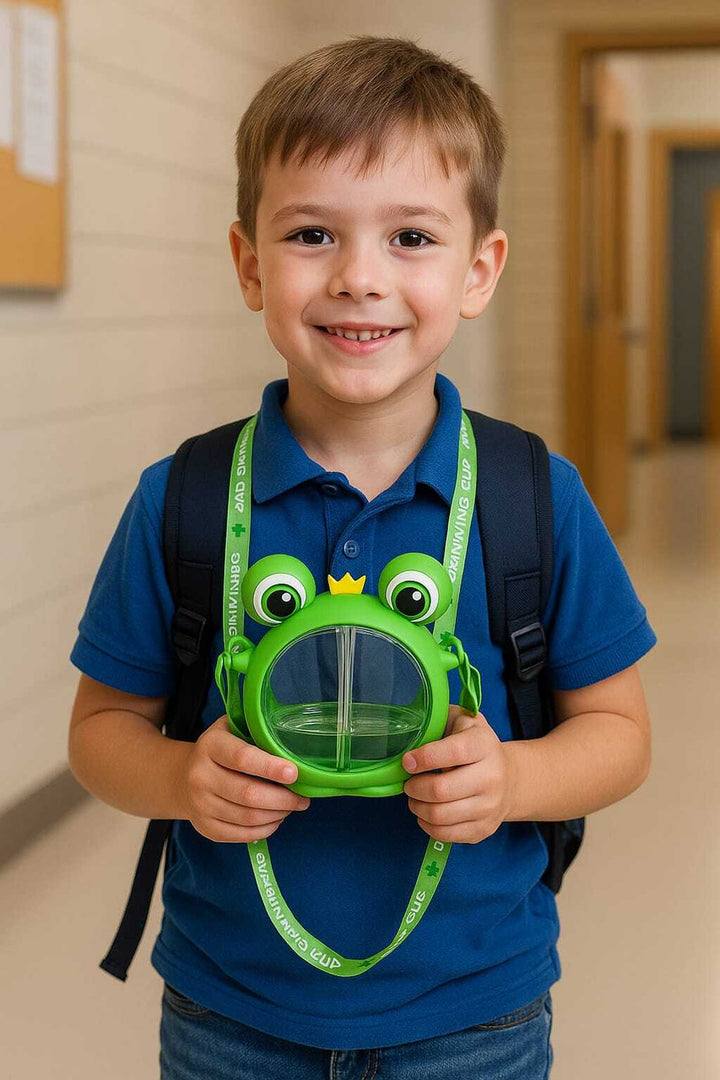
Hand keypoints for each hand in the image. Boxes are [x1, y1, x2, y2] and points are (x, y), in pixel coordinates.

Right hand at [177, 715, 310, 842]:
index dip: (270, 767)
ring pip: (248, 817)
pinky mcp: (205, 827)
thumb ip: (257, 731)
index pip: (242, 758)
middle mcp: (200, 776)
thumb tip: (295, 746)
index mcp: (210, 746)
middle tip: (303, 798)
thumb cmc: (220, 750)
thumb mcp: (231, 729)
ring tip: (291, 807)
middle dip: (283, 799)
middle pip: (248, 794)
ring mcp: (200, 804)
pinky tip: (276, 819)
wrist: (182, 777)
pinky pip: (242, 835)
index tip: (294, 773)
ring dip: (278, 814)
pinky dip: (265, 829)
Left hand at [402, 706, 514, 843]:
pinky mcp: (483, 830)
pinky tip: (426, 811)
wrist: (510, 778)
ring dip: (417, 807)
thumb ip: (438, 721)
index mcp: (483, 745)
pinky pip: (445, 835)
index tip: (407, 761)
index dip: (424, 758)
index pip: (452, 753)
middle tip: (408, 783)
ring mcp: (489, 807)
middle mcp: (491, 777)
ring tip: (415, 797)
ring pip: (439, 815)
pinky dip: (427, 824)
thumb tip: (407, 734)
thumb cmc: (475, 744)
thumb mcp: (462, 720)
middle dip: (414, 787)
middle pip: (441, 790)